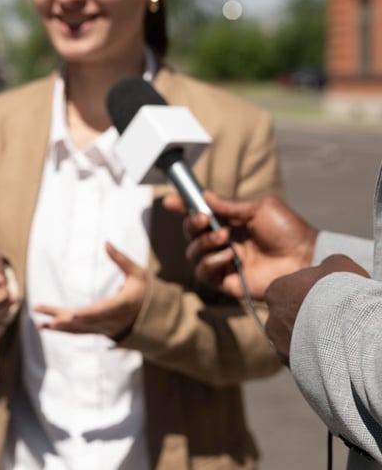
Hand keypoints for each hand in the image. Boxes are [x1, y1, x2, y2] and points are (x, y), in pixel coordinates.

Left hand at [34, 242, 146, 339]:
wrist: (152, 318)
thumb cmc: (143, 291)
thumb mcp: (137, 273)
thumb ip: (120, 259)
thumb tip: (106, 242)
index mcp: (123, 306)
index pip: (104, 311)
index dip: (89, 314)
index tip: (75, 315)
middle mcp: (111, 321)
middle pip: (87, 322)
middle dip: (68, 321)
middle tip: (51, 320)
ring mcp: (104, 329)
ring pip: (80, 329)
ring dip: (60, 327)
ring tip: (40, 324)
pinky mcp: (97, 331)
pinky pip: (78, 332)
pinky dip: (62, 330)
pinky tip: (46, 325)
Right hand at [163, 191, 317, 299]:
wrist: (306, 257)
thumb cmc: (289, 230)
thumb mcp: (259, 208)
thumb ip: (229, 205)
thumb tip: (204, 195)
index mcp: (230, 223)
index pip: (199, 215)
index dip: (183, 208)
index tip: (171, 201)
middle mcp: (223, 242)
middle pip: (191, 234)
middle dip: (192, 225)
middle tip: (205, 219)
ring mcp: (224, 263)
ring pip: (192, 254)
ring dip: (203, 243)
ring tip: (225, 239)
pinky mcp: (228, 282)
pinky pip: (204, 274)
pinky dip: (210, 263)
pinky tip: (228, 257)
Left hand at [265, 254, 368, 364]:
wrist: (346, 327)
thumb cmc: (339, 290)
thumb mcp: (337, 264)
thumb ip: (326, 266)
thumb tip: (327, 269)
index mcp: (275, 291)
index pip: (287, 291)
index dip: (308, 294)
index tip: (325, 299)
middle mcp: (271, 319)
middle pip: (289, 318)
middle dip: (305, 319)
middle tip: (331, 321)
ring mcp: (279, 344)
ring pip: (293, 341)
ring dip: (309, 340)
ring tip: (333, 339)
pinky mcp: (292, 365)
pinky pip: (302, 360)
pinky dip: (314, 358)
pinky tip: (331, 354)